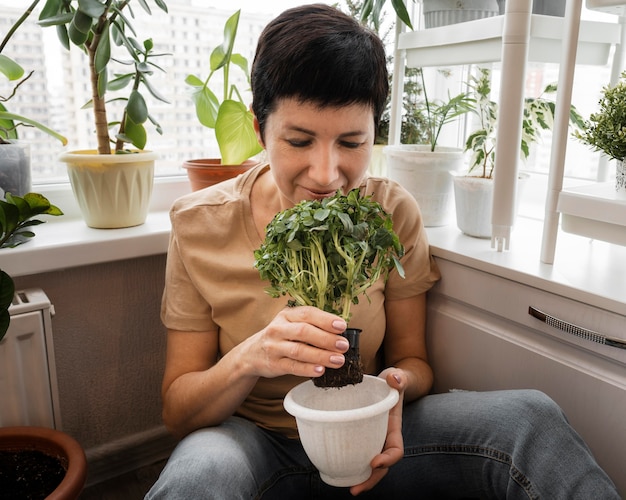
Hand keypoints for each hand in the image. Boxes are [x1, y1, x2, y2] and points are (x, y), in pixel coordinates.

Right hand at [241, 306, 349, 378]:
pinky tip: (321, 370)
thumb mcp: (290, 324)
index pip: (307, 314)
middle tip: (343, 345)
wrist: (251, 354)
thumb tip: (340, 331)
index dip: (325, 319)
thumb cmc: (280, 336)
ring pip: (299, 350)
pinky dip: (308, 369)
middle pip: (304, 332)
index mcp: (286, 315)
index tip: (342, 326)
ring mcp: (275, 347)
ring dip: (321, 355)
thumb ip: (311, 325)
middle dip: (326, 339)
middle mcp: (278, 329)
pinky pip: (293, 367)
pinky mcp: (274, 364)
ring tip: (339, 360)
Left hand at [349, 368, 404, 495]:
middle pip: (381, 466)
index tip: (374, 461)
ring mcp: (372, 439)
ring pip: (369, 465)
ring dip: (360, 478)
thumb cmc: (393, 382)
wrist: (388, 383)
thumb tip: (394, 379)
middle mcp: (384, 438)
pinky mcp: (359, 436)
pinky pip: (356, 453)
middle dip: (371, 479)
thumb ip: (398, 378)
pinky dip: (349, 463)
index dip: (388, 459)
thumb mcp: (397, 377)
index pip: (395, 450)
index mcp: (394, 428)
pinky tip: (336, 469)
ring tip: (349, 487)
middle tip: (356, 488)